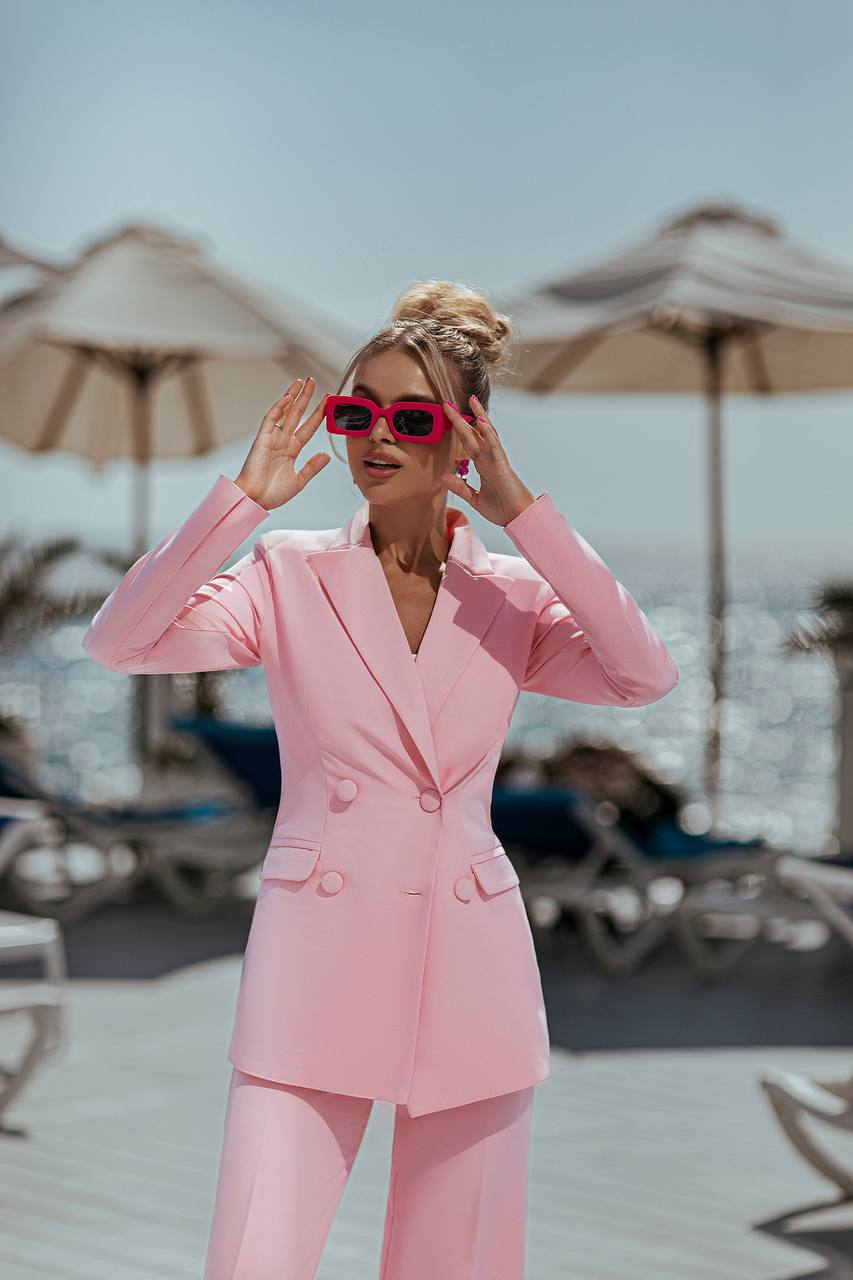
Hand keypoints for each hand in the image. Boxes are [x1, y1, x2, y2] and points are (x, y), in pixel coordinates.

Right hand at [233, 376, 330, 509]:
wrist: (256, 500)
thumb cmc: (272, 494)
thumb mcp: (299, 481)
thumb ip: (312, 467)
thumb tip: (326, 455)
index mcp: (291, 450)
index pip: (308, 427)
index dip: (318, 414)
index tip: (328, 402)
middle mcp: (283, 440)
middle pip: (297, 414)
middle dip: (306, 398)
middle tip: (313, 381)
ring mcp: (272, 438)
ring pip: (285, 412)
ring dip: (293, 397)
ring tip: (302, 382)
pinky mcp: (262, 439)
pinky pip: (271, 419)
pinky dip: (279, 407)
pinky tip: (288, 397)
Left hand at [439, 395, 536, 526]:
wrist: (518, 519)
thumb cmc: (502, 509)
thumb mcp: (474, 498)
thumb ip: (460, 487)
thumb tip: (444, 476)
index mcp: (482, 465)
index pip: (467, 443)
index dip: (457, 430)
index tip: (447, 416)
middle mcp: (489, 459)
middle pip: (473, 434)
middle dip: (461, 418)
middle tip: (448, 403)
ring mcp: (496, 460)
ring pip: (486, 434)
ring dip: (478, 416)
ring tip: (471, 401)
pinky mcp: (502, 466)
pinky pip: (495, 447)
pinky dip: (488, 434)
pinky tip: (481, 422)